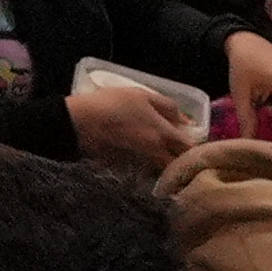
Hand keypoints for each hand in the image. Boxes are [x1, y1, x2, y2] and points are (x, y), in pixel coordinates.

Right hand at [65, 79, 198, 174]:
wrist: (76, 124)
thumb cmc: (110, 105)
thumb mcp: (140, 95)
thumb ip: (167, 106)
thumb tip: (185, 120)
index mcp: (164, 135)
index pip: (191, 148)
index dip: (195, 146)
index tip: (192, 141)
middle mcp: (157, 155)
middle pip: (178, 165)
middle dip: (182, 161)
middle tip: (180, 154)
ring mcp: (142, 166)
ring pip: (162, 172)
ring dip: (165, 167)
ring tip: (161, 159)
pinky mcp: (127, 173)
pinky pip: (145, 176)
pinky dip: (147, 172)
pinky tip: (142, 163)